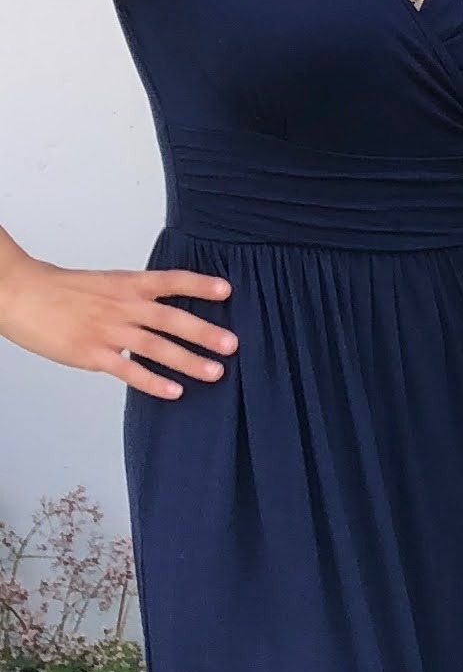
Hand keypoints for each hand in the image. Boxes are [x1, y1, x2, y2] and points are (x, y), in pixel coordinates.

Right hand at [0, 244, 235, 398]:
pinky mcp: (92, 354)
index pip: (171, 281)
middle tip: (233, 344)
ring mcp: (108, 331)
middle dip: (205, 332)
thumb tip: (165, 306)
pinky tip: (175, 391)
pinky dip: (153, 382)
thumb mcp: (106, 282)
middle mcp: (123, 306)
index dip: (199, 285)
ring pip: (156, 348)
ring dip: (189, 361)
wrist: (21, 295)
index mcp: (127, 284)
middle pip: (171, 319)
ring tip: (215, 372)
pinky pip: (129, 371)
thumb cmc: (61, 289)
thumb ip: (135, 295)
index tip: (227, 290)